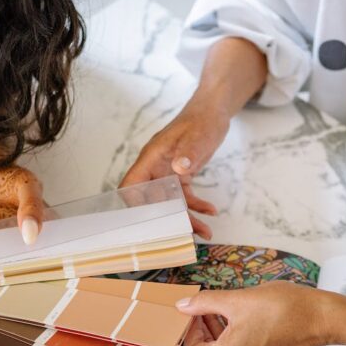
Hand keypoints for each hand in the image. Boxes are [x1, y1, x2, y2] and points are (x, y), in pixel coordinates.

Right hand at [120, 102, 227, 238]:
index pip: (132, 185)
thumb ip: (187, 152)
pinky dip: (197, 206)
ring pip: (171, 203)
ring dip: (187, 218)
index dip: (134, 205)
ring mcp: (168, 173)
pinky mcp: (181, 176)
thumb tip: (178, 168)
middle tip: (184, 233)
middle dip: (168, 219)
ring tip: (204, 232)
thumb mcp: (196, 136)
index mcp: (151, 158)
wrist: (213, 111)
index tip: (148, 222)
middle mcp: (156, 168)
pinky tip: (210, 211)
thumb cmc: (201, 120)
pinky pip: (185, 197)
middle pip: (153, 201)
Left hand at [176, 283, 330, 345]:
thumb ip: (205, 303)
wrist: (320, 318)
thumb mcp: (236, 300)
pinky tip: (240, 320)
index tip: (192, 313)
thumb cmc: (283, 309)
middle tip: (205, 308)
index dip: (188, 331)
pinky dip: (235, 340)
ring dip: (219, 334)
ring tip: (222, 310)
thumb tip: (183, 306)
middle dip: (203, 331)